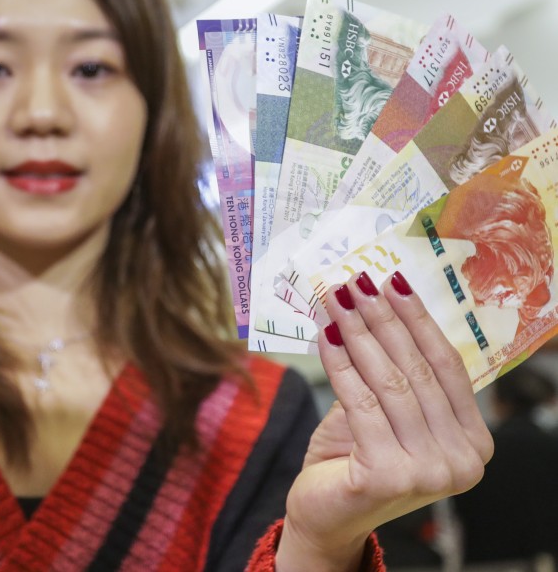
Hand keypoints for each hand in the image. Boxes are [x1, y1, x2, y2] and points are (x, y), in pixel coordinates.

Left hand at [276, 271, 493, 571]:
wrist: (324, 517)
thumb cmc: (353, 461)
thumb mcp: (382, 414)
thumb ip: (390, 373)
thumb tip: (374, 302)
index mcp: (473, 443)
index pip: (448, 367)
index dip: (418, 320)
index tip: (392, 281)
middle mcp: (463, 461)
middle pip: (418, 370)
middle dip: (382, 319)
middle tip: (355, 282)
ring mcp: (430, 472)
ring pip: (390, 383)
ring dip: (357, 334)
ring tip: (335, 300)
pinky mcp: (389, 476)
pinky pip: (360, 402)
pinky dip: (339, 363)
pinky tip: (324, 335)